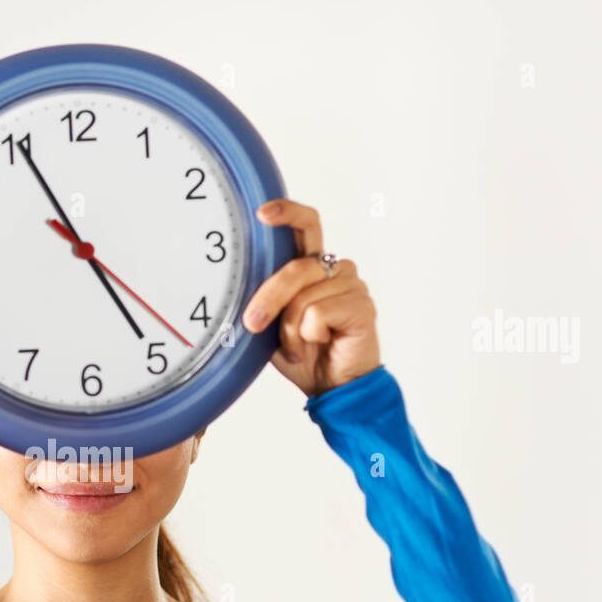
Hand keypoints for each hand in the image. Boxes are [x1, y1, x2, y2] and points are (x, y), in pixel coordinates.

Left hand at [240, 199, 379, 397]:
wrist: (332, 388)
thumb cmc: (304, 355)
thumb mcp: (273, 324)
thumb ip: (266, 298)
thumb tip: (238, 285)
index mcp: (314, 266)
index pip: (306, 226)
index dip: (287, 213)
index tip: (262, 215)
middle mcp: (335, 269)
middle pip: (294, 268)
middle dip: (269, 299)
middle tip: (254, 324)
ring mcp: (351, 285)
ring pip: (303, 298)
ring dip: (291, 331)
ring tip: (302, 346)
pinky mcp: (362, 306)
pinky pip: (318, 315)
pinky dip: (309, 337)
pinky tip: (322, 344)